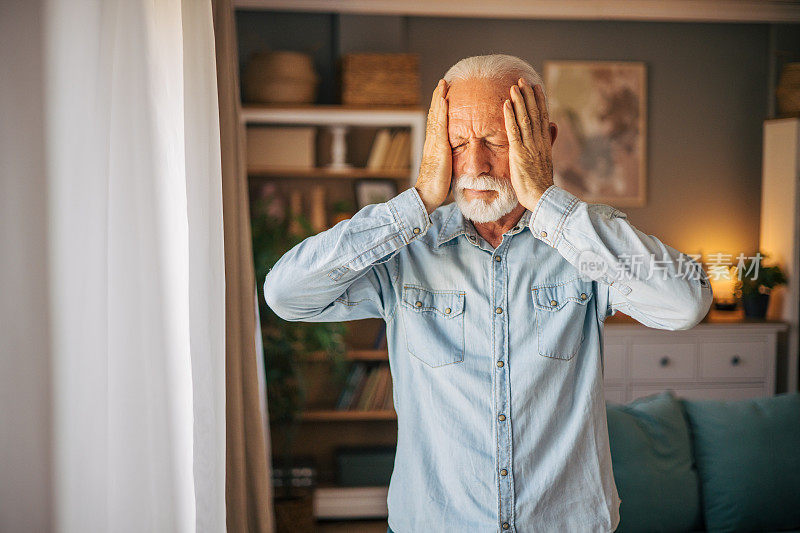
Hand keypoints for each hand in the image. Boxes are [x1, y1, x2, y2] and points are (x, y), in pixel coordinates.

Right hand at [414, 79, 451, 214]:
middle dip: (439, 97)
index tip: (444, 94)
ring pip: (436, 116)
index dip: (440, 107)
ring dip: (439, 98)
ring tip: (443, 84)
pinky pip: (440, 126)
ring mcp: (433, 143)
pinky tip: (444, 100)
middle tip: (443, 82)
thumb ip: (449, 160)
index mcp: (434, 146)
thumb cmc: (437, 187)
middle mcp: (432, 141)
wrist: (427, 195)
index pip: (437, 122)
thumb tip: (457, 157)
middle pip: (435, 114)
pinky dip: (441, 111)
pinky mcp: (438, 148)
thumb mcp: (445, 169)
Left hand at [503, 78, 554, 209]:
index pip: (542, 117)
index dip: (539, 100)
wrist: (541, 197)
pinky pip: (514, 131)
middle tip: (522, 79)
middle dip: (528, 95)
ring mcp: (529, 146)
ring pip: (525, 118)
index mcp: (545, 142)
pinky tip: (506, 104)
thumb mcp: (547, 159)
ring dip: (519, 101)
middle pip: (534, 113)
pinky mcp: (519, 153)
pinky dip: (510, 117)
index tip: (536, 87)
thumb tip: (553, 126)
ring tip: (514, 86)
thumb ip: (549, 141)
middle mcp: (538, 141)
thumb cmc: (541, 182)